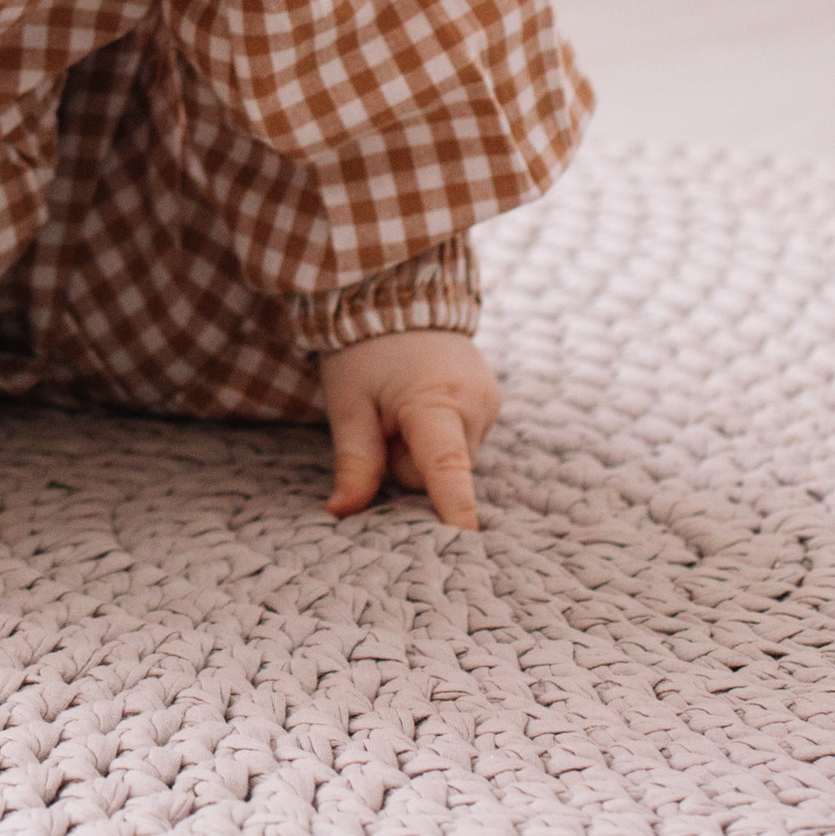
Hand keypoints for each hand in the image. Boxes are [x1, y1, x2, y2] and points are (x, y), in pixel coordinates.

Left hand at [316, 329, 499, 531]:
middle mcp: (476, 404)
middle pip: (437, 474)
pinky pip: (461, 446)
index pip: (447, 466)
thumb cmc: (366, 348)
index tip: (467, 539)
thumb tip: (342, 512)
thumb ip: (354, 460)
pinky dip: (438, 438)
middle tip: (382, 421)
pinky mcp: (492, 405)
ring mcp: (490, 404)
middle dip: (406, 464)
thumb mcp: (349, 402)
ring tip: (402, 407)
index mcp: (438, 399)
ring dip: (423, 451)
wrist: (400, 296)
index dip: (454, 505)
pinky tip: (422, 406)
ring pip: (450, 463)